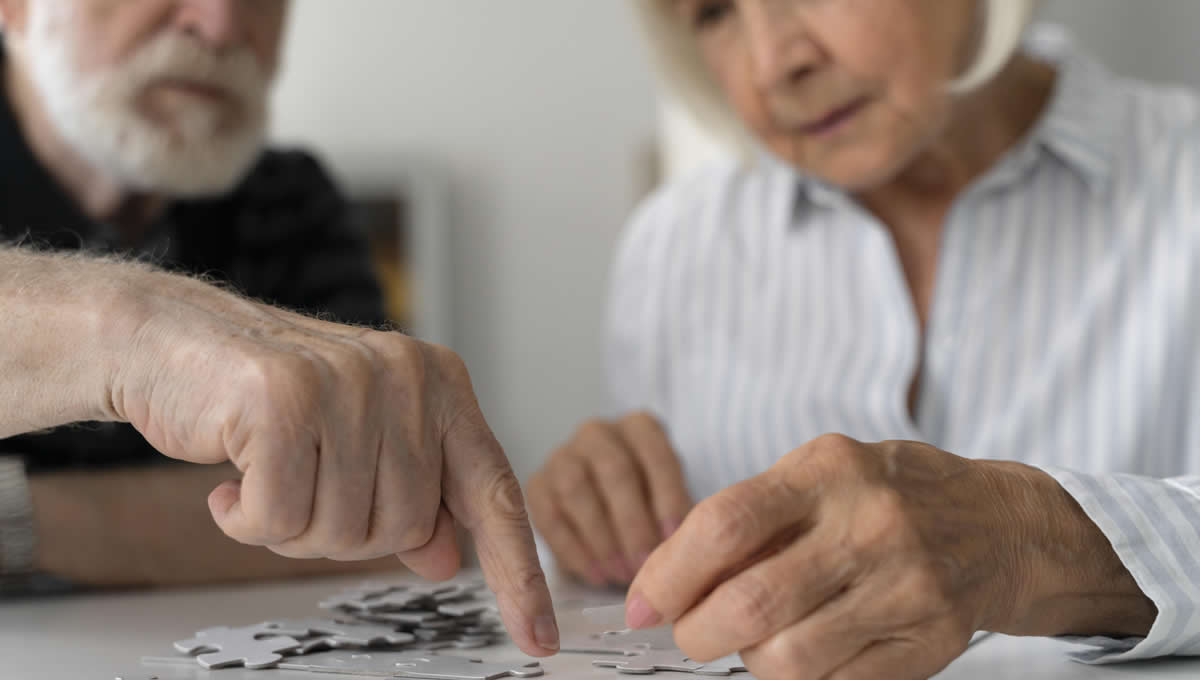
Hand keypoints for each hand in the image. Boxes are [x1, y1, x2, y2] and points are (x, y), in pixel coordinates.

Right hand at [103, 272, 557, 655]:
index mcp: (439, 384)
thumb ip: (410, 496)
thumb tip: (449, 560)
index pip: (494, 492)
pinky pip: (280, 518)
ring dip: (290, 528)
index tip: (540, 638)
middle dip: (343, 533)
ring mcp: (349, 381)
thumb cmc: (268, 399)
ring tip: (263, 476)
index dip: (517, 574)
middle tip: (299, 489)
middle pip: (403, 528)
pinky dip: (246, 520)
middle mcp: (406, 376)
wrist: (171, 339)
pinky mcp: (284, 397)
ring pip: (343, 529)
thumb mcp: (356, 444)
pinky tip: (229, 480)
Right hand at [528, 412, 693, 585]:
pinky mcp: (537, 485)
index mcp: (639, 427)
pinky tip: (597, 576)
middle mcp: (597, 433)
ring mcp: (562, 455)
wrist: (608, 507)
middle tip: (644, 566)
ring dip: (602, 538)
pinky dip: (574, 550)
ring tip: (621, 575)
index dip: (666, 498)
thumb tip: (680, 550)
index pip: (655, 454)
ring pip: (576, 490)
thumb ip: (677, 516)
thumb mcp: (671, 500)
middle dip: (632, 523)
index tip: (674, 540)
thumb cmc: (650, 504)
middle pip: (614, 470)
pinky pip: (549, 516)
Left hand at [624, 434, 1153, 679]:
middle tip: (687, 634)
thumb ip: (747, 517)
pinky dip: (797, 678)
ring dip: (747, 661)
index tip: (640, 605)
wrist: (999, 524)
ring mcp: (906, 586)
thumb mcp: (818, 475)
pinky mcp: (928, 641)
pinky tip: (798, 653)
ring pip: (788, 658)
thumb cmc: (885, 495)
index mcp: (829, 469)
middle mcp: (870, 524)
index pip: (726, 524)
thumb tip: (662, 578)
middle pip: (752, 603)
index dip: (668, 573)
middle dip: (697, 632)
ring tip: (750, 641)